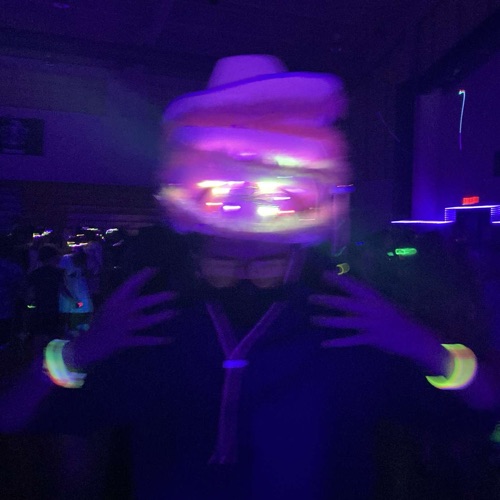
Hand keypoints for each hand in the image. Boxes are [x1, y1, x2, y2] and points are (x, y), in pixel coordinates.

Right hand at [69, 268, 177, 368]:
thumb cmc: (102, 321)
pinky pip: (145, 340)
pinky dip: (157, 340)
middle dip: (160, 298)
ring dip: (161, 317)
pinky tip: (169, 339)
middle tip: (175, 294)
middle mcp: (122, 311)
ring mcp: (125, 326)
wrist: (89, 344)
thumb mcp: (110, 305)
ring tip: (175, 312)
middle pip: (144, 302)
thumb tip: (140, 287)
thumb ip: (125, 298)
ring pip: (147, 321)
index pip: (131, 284)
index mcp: (116, 300)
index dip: (143, 276)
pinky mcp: (127, 340)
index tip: (155, 269)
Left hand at [309, 272, 445, 370]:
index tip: (324, 274)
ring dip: (328, 321)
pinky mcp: (372, 339)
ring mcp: (371, 324)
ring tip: (313, 319)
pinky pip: (351, 341)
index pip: (353, 286)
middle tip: (311, 298)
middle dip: (327, 301)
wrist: (416, 336)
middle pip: (345, 303)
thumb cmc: (396, 318)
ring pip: (345, 322)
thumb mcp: (382, 306)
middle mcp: (371, 309)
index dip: (338, 280)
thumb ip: (364, 305)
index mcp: (374, 298)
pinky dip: (337, 343)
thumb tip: (345, 304)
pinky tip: (324, 344)